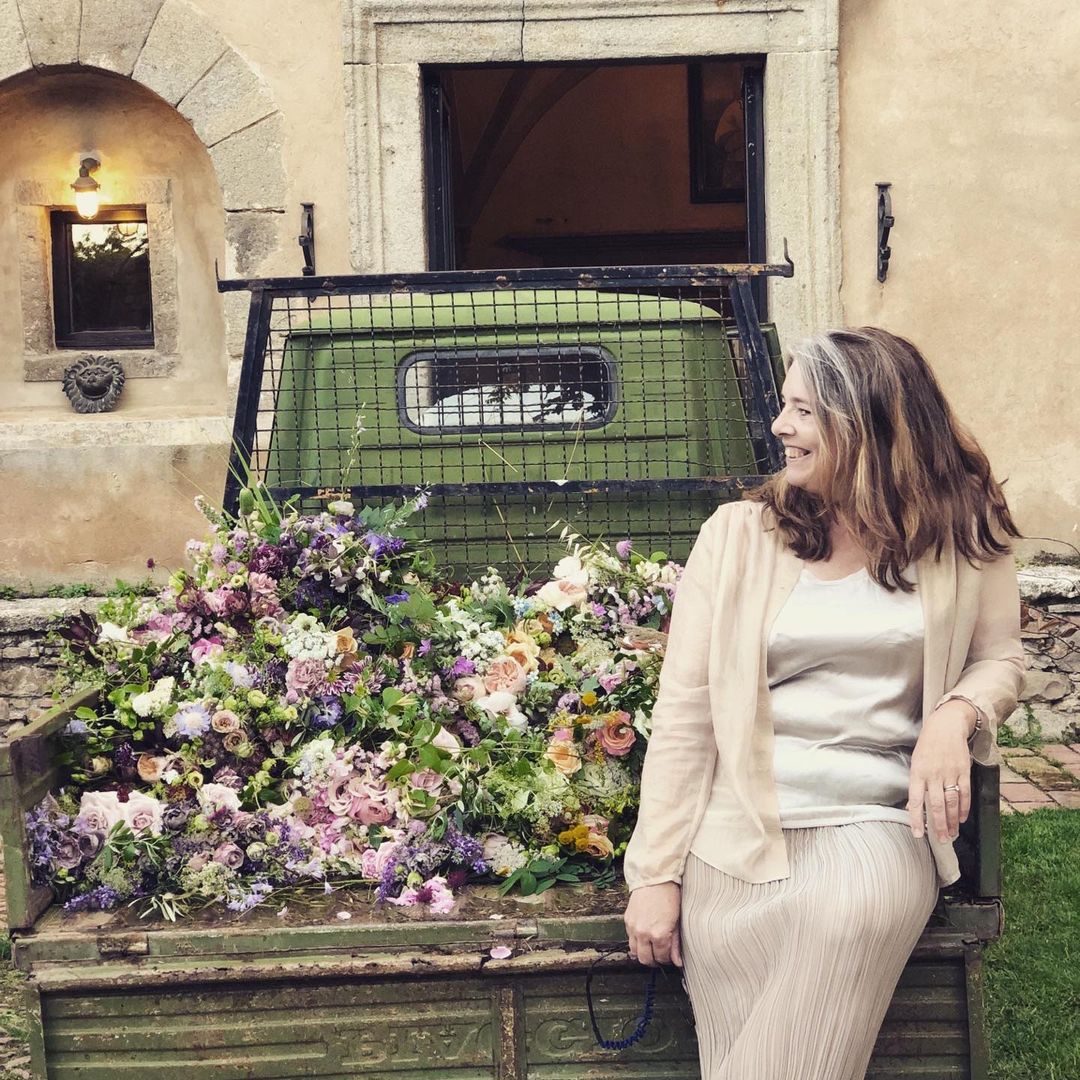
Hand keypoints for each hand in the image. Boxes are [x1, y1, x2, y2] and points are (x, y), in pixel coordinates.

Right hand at [623, 881, 682, 966]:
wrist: (654, 878)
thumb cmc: (668, 896)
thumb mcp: (677, 921)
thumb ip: (675, 944)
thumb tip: (678, 961)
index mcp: (659, 934)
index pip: (662, 958)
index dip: (667, 960)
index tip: (670, 957)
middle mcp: (644, 933)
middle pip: (646, 960)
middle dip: (654, 961)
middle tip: (660, 956)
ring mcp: (634, 927)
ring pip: (634, 952)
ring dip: (643, 953)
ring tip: (651, 949)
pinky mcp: (627, 921)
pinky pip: (630, 939)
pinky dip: (636, 941)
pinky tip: (644, 936)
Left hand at [908, 700, 974, 842]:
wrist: (946, 726)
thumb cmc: (927, 745)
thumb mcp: (916, 761)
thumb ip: (916, 783)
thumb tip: (914, 806)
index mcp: (918, 772)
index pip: (916, 800)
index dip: (917, 819)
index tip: (918, 834)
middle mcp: (933, 775)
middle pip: (936, 805)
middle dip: (939, 826)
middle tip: (942, 840)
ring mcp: (950, 773)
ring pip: (951, 802)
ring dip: (952, 821)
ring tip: (952, 834)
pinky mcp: (963, 771)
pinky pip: (964, 793)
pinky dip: (964, 808)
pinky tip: (962, 818)